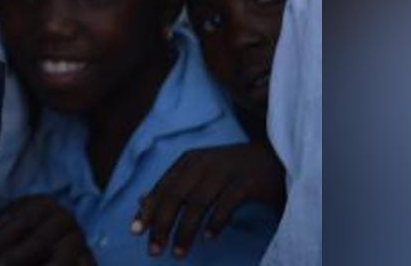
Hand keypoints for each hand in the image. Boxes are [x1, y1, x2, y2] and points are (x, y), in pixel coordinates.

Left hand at [0, 196, 94, 265]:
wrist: (61, 244)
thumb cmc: (26, 235)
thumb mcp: (9, 231)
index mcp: (44, 205)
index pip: (21, 222)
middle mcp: (66, 219)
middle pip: (38, 242)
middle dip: (12, 259)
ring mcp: (80, 242)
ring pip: (58, 261)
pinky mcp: (90, 261)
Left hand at [131, 142, 285, 258]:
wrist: (274, 157)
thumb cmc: (232, 170)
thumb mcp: (199, 173)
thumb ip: (173, 186)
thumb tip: (141, 202)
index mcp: (188, 161)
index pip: (162, 188)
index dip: (148, 210)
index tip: (135, 232)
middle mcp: (203, 162)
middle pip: (175, 196)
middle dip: (161, 225)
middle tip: (154, 250)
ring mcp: (225, 170)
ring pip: (197, 203)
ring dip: (185, 230)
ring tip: (178, 253)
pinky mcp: (247, 181)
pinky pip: (226, 204)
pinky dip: (215, 222)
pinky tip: (208, 238)